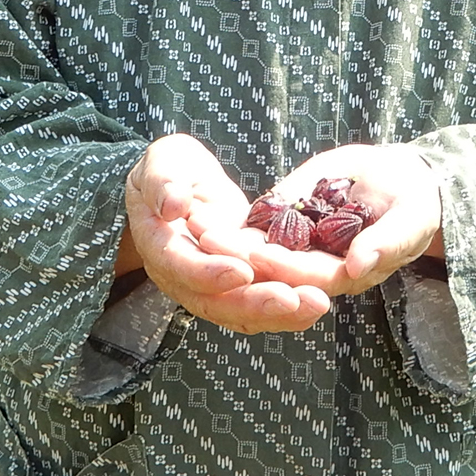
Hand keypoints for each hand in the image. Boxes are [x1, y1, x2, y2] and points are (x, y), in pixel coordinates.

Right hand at [124, 134, 331, 334]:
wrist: (182, 182)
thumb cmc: (169, 168)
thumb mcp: (162, 163)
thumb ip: (162, 182)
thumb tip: (173, 205)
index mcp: (159, 246)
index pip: (181, 267)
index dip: (209, 272)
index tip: (242, 270)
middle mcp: (184, 276)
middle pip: (216, 301)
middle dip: (256, 303)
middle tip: (293, 300)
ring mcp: (212, 284)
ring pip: (242, 311)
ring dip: (280, 313)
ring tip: (316, 304)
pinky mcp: (238, 282)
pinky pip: (259, 301)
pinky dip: (288, 308)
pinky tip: (316, 302)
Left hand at [197, 143, 442, 300]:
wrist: (405, 181)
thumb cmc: (415, 201)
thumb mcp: (410, 219)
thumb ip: (386, 243)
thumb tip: (358, 266)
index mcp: (348, 274)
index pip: (308, 276)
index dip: (280, 266)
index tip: (252, 252)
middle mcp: (318, 269)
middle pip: (273, 268)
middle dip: (238, 255)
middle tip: (206, 237)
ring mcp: (300, 250)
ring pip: (257, 250)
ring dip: (226, 239)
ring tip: (194, 221)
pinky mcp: (288, 228)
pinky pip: (256, 228)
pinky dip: (229, 222)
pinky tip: (200, 207)